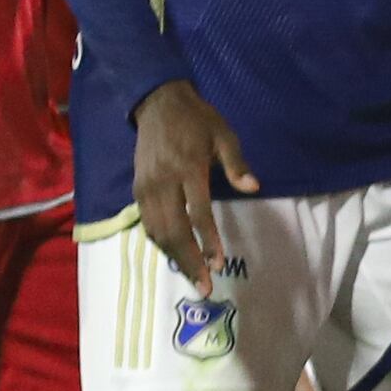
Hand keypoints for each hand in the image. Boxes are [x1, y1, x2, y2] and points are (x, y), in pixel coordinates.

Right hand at [126, 79, 256, 292]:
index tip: (220, 263)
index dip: (209, 241)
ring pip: (157, 231)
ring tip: (192, 278)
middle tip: (204, 286)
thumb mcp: (224, 135)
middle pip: (174, 230)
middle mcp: (163, 181)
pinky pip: (147, 223)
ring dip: (173, 257)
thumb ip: (237, 164)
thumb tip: (254, 187)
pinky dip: (160, 243)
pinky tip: (174, 255)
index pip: (198, 213)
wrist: (157, 104)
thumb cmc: (198, 121)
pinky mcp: (137, 189)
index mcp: (188, 168)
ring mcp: (146, 187)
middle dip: (189, 261)